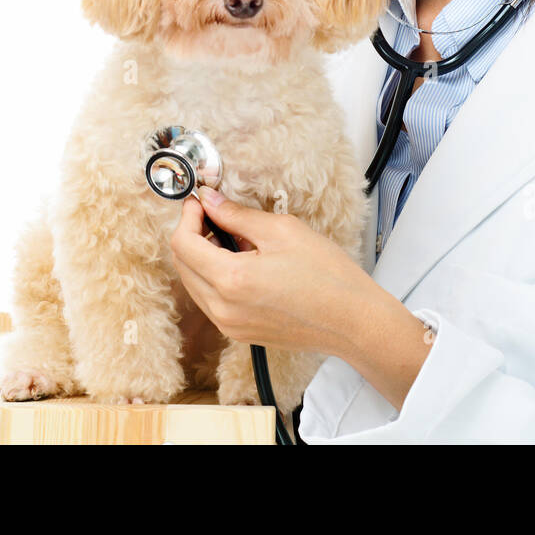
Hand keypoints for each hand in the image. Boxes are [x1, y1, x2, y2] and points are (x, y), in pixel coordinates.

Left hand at [169, 186, 370, 357]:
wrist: (352, 321)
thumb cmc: (327, 275)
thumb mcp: (281, 231)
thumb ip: (237, 215)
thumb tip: (210, 200)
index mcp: (231, 280)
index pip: (182, 244)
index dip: (187, 216)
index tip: (200, 202)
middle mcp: (223, 309)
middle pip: (182, 265)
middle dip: (191, 234)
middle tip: (212, 213)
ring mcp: (230, 325)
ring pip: (194, 284)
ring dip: (201, 256)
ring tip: (231, 236)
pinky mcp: (240, 333)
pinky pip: (211, 301)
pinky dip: (214, 277)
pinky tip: (240, 261)